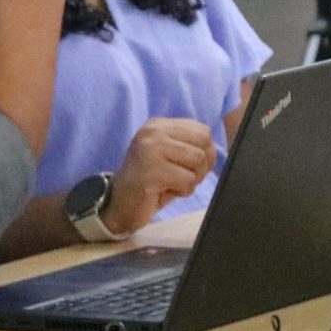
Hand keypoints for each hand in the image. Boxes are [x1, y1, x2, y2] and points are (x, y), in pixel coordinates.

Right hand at [102, 118, 217, 236]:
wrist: (117, 205)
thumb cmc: (149, 183)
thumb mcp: (168, 156)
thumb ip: (188, 146)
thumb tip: (213, 150)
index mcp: (158, 125)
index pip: (203, 130)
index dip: (206, 153)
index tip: (192, 167)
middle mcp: (153, 132)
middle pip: (204, 143)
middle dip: (202, 167)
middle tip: (183, 179)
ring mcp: (151, 150)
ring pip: (198, 162)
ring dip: (191, 181)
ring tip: (170, 184)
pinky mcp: (152, 171)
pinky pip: (187, 181)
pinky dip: (182, 192)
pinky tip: (163, 192)